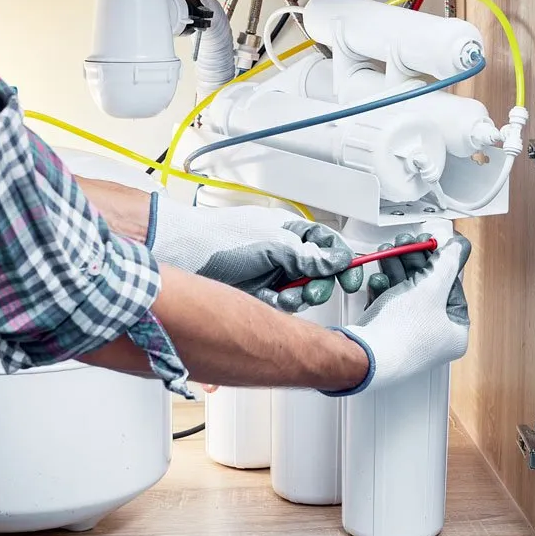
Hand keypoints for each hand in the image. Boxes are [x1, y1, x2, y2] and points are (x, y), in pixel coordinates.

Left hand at [147, 194, 362, 312]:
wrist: (183, 253)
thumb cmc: (221, 238)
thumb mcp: (272, 244)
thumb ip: (306, 256)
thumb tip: (336, 260)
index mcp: (288, 230)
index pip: (327, 244)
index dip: (343, 260)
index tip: (351, 276)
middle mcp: (282, 251)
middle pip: (318, 272)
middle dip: (318, 283)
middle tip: (311, 289)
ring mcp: (270, 272)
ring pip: (301, 291)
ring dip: (298, 296)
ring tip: (285, 295)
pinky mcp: (257, 292)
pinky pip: (280, 304)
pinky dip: (279, 304)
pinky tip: (268, 299)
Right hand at [333, 232, 471, 393]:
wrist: (364, 355)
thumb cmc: (401, 333)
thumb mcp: (430, 290)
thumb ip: (446, 264)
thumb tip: (459, 248)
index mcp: (454, 332)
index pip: (452, 288)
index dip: (440, 262)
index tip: (431, 244)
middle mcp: (433, 337)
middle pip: (427, 288)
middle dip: (413, 262)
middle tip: (405, 244)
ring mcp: (407, 336)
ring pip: (404, 293)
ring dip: (395, 270)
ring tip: (387, 252)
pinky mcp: (384, 333)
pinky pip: (388, 304)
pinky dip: (383, 288)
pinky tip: (378, 278)